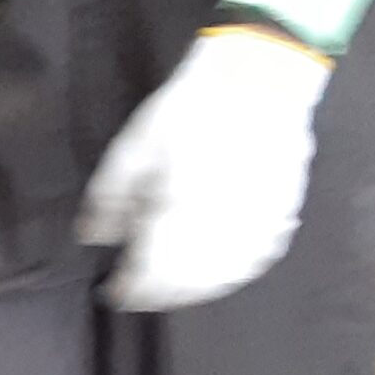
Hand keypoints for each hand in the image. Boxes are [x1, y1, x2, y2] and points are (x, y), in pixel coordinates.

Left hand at [77, 27, 333, 310]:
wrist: (260, 79)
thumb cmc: (189, 108)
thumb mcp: (135, 146)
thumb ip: (111, 196)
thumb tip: (93, 238)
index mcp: (180, 211)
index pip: (150, 271)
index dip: (130, 289)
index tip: (113, 293)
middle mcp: (220, 227)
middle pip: (186, 283)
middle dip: (158, 294)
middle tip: (137, 295)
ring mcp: (256, 223)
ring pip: (222, 278)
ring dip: (192, 292)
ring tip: (169, 292)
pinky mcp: (282, 214)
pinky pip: (255, 261)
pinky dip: (230, 276)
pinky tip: (215, 275)